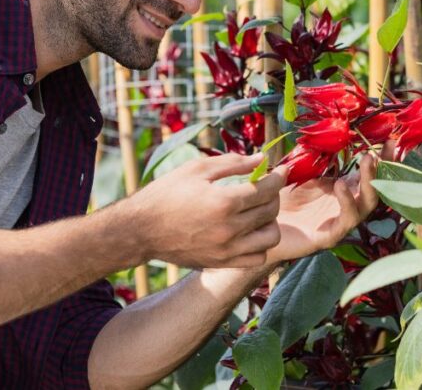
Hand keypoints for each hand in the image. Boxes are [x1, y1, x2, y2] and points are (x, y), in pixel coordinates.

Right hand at [128, 153, 286, 268]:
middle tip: (265, 186)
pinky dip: (260, 244)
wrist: (141, 229)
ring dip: (271, 221)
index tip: (280, 170)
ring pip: (271, 237)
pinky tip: (249, 231)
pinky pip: (256, 257)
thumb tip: (263, 159)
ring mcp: (227, 249)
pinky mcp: (222, 262)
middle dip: (274, 194)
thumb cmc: (166, 193)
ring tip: (258, 211)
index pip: (267, 189)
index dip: (279, 176)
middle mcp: (229, 228)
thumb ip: (234, 163)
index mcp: (224, 201)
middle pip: (271, 211)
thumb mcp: (197, 168)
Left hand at [265, 144, 386, 264]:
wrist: (260, 227)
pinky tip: (340, 186)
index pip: (367, 173)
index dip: (381, 158)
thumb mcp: (299, 173)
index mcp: (341, 189)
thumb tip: (327, 131)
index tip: (390, 139)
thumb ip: (315, 157)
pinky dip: (347, 203)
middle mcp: (345, 205)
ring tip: (368, 161)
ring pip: (366, 205)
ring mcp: (339, 221)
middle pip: (374, 188)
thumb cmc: (280, 200)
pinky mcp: (328, 236)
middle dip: (382, 169)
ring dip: (369, 183)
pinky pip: (345, 221)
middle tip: (382, 149)